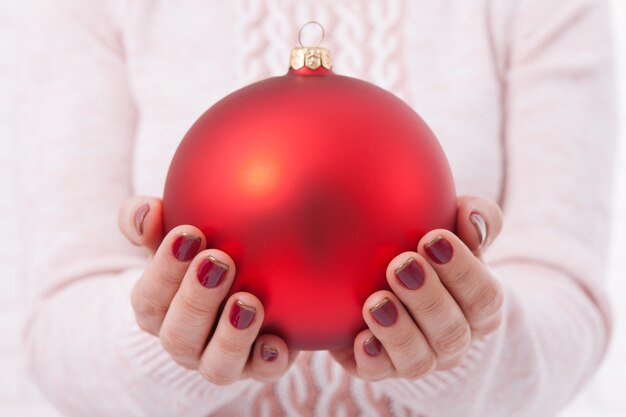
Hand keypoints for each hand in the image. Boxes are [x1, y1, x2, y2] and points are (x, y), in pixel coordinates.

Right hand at [118, 196, 297, 383]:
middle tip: (220, 261)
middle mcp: (183, 342)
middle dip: (197, 299)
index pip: (148, 299)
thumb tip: (147, 210)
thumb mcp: (171, 237)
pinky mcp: (257, 367)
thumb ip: (149, 220)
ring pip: (217, 366)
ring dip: (231, 336)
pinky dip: (268, 361)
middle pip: (179, 335)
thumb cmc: (195, 256)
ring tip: (248, 300)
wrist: (235, 289)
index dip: (164, 270)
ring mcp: (218, 360)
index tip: (188, 234)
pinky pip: (262, 374)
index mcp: (155, 311)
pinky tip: (277, 342)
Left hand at [330, 195, 503, 380]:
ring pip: (419, 359)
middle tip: (400, 265)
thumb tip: (471, 216)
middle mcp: (454, 340)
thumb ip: (474, 216)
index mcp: (480, 309)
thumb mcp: (457, 231)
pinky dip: (372, 358)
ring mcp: (420, 359)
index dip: (463, 271)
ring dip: (398, 330)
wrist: (397, 293)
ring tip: (376, 301)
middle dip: (427, 298)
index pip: (485, 297)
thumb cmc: (434, 254)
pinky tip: (360, 338)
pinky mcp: (381, 368)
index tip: (434, 239)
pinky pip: (378, 373)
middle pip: (452, 331)